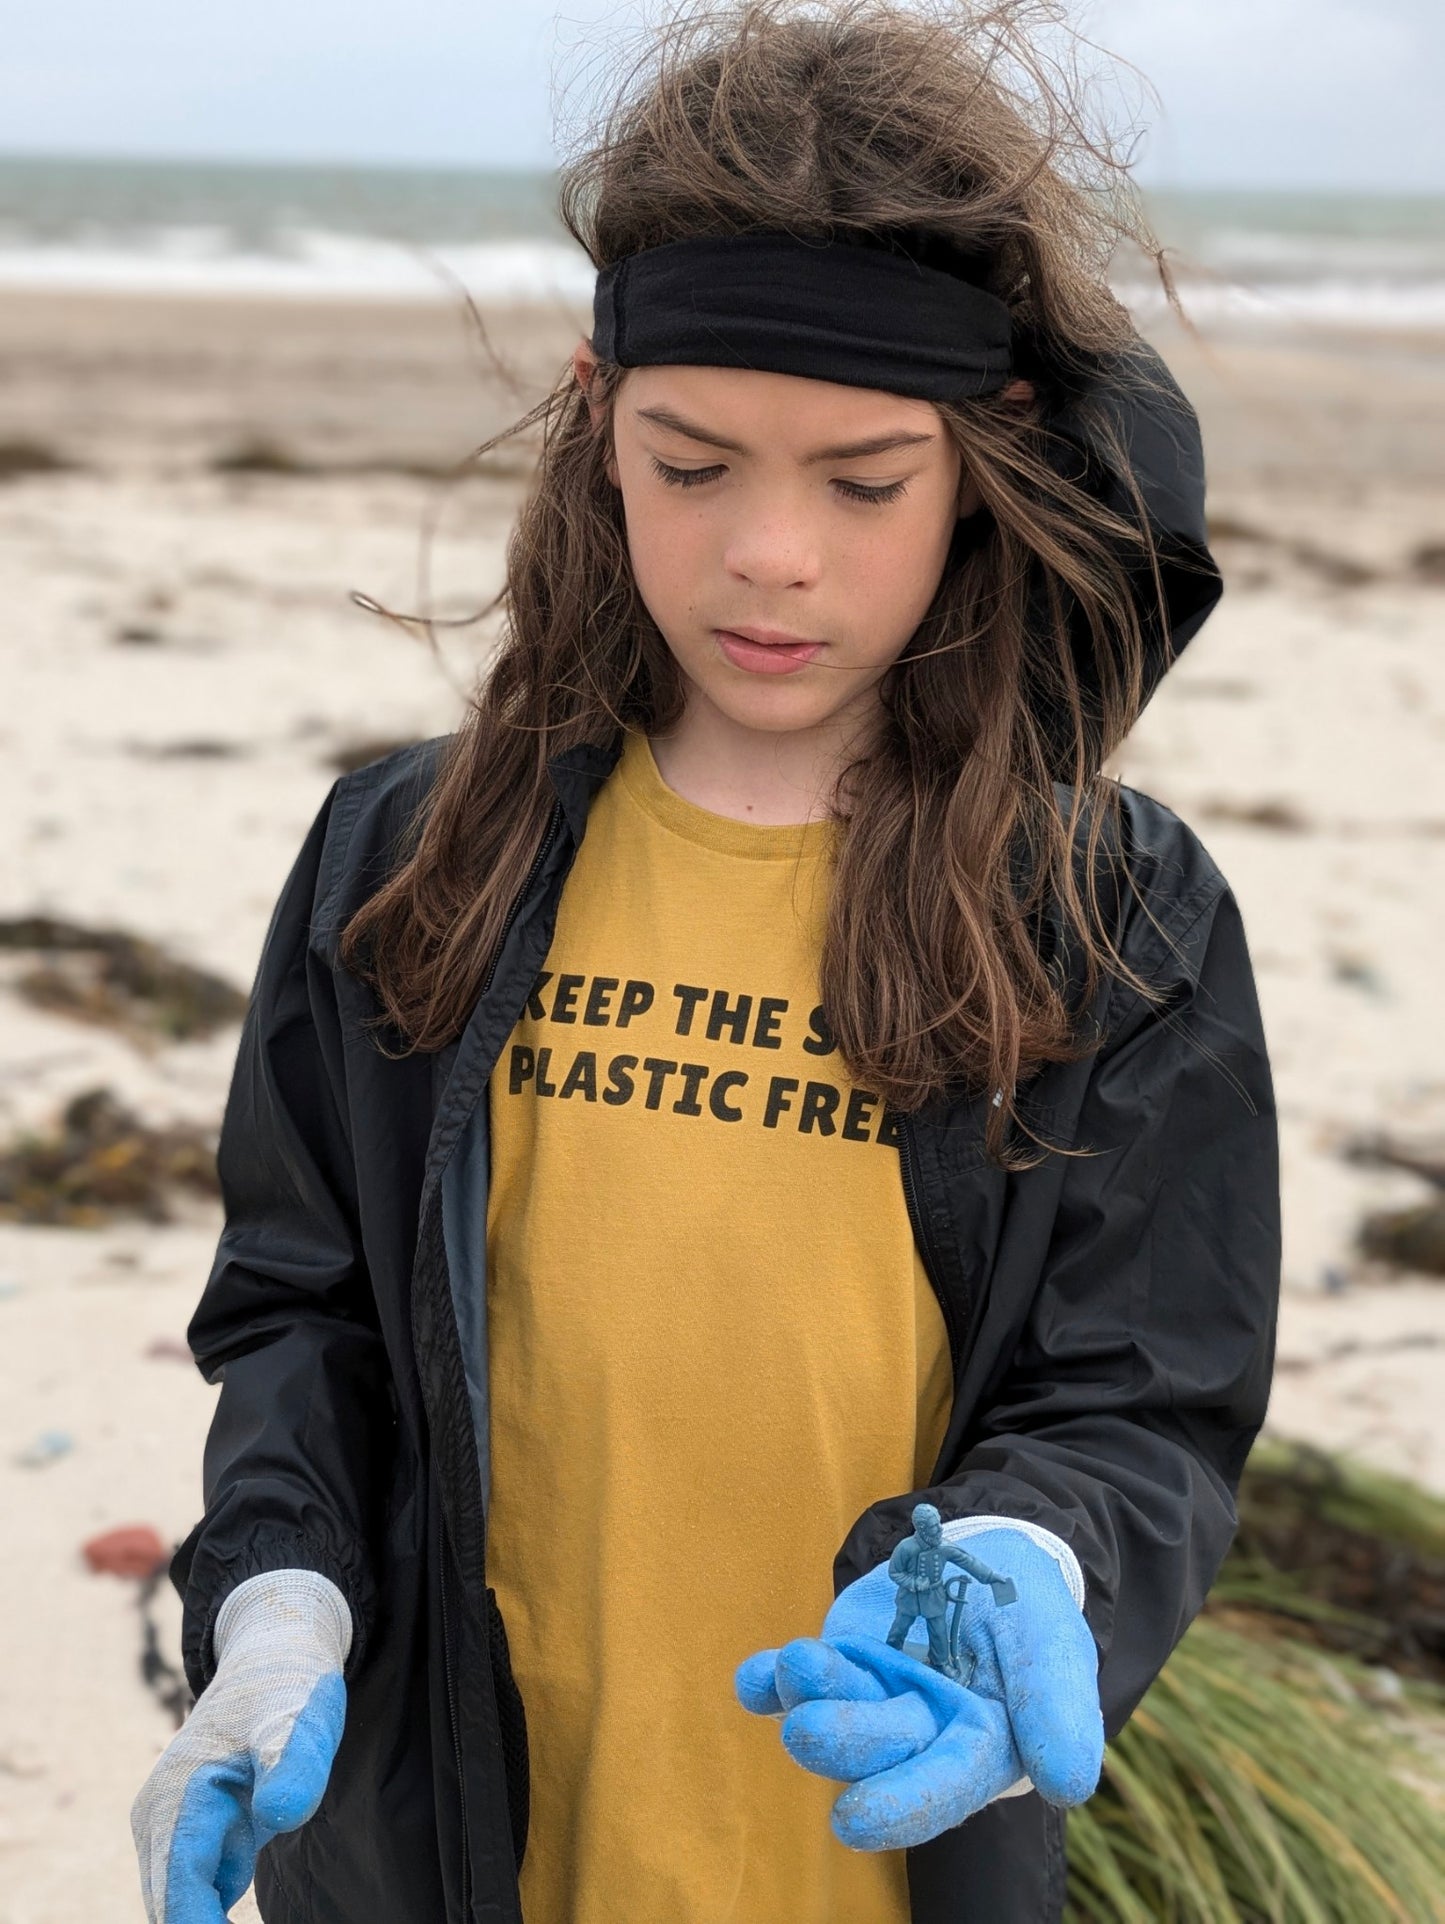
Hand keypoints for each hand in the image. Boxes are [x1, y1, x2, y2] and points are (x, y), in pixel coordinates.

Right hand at [131, 1569, 350, 1921]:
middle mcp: (158, 1817)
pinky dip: (217, 1904)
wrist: (274, 1658)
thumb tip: (280, 1815)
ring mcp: (167, 1826)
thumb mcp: (301, 1723)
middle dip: (206, 1921)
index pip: (179, 1893)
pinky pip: (198, 1885)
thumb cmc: (288, 1691)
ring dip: (211, 1914)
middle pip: (173, 1905)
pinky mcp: (187, 1832)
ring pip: (183, 1899)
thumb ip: (293, 1770)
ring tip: (256, 1855)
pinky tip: (251, 1862)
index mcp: (177, 1798)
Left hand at [735, 1524, 1102, 1850]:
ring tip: (794, 1665)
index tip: (852, 1821)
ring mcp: (872, 1697)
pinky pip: (792, 1680)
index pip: (943, 1782)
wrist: (986, 1558)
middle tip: (803, 1733)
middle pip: (880, 1745)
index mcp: (978, 1748)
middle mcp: (918, 1732)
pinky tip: (749, 1679)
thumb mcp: (1055, 1647)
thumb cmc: (1030, 1616)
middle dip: (843, 1742)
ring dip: (806, 1694)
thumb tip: (1070, 1785)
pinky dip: (766, 1682)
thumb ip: (1060, 1709)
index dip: (902, 1802)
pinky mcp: (837, 1661)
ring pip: (835, 1708)